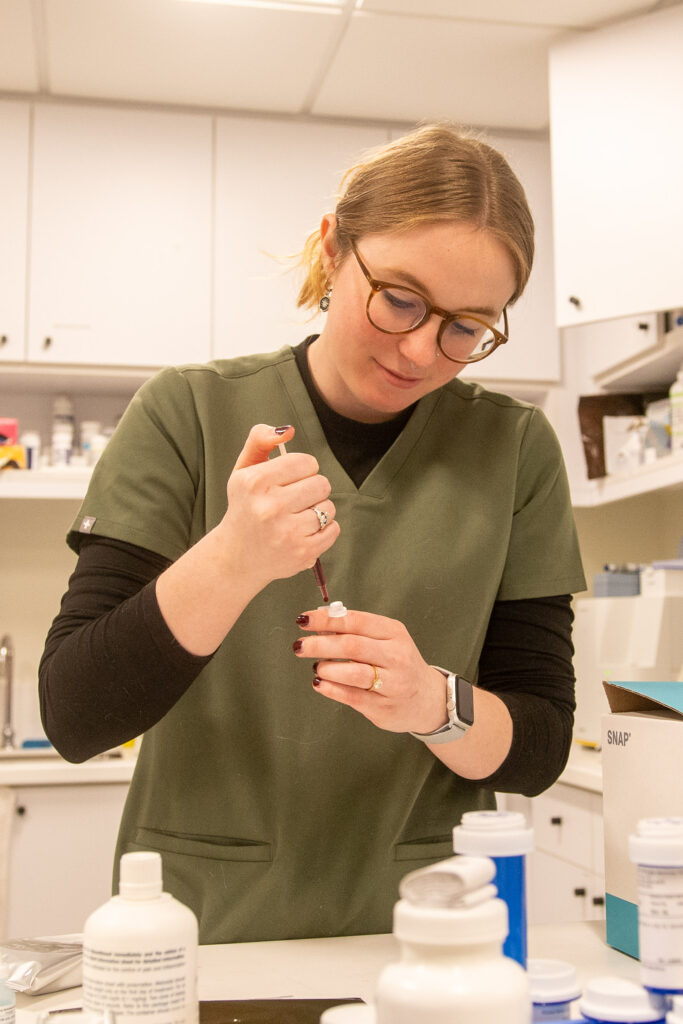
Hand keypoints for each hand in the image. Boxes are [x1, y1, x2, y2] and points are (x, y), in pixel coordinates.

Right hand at [219, 425, 339, 591]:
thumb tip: (287, 431)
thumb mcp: (243, 471)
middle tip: (295, 500)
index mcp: (255, 482)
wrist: (237, 557)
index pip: (305, 462)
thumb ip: (260, 440)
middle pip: (321, 483)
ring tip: (298, 517)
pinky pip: (333, 529)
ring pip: (329, 507)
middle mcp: (270, 507)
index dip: (303, 469)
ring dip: (319, 510)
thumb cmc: (245, 507)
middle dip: (312, 489)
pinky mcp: (302, 552)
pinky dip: (324, 529)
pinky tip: (304, 531)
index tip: (291, 479)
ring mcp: (287, 532)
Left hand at [292, 607, 447, 734]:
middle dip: (319, 644)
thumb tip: (319, 621)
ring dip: (326, 668)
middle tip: (299, 646)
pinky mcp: (383, 707)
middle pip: (352, 646)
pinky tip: (320, 683)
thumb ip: (356, 630)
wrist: (428, 698)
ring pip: (353, 673)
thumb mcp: (386, 639)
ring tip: (317, 666)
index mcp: (394, 633)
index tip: (304, 620)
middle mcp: (396, 656)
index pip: (355, 621)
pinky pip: (352, 697)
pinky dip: (331, 688)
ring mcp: (392, 684)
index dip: (326, 620)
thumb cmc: (398, 663)